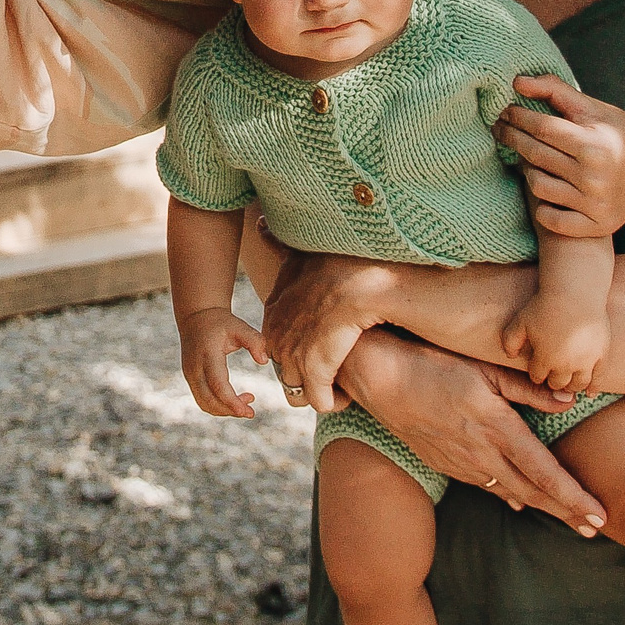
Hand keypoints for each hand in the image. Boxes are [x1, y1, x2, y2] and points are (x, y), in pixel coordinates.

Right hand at [177, 306, 268, 418]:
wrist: (196, 316)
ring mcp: (189, 374)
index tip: (249, 412)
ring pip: (204, 403)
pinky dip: (217, 406)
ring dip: (224, 410)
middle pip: (209, 400)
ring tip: (245, 402)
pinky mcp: (190, 378)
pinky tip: (232, 400)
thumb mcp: (240, 326)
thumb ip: (255, 341)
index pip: (218, 385)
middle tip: (250, 411)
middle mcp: (195, 367)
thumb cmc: (221, 323)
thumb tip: (263, 361)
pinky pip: (202, 399)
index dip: (232, 402)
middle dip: (230, 410)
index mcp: (207, 355)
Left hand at [259, 250, 394, 413]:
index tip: (324, 346)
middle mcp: (278, 337)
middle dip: (307, 374)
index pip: (277, 346)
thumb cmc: (337, 266)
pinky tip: (344, 395)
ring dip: (319, 391)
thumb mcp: (300, 254)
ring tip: (340, 384)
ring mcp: (295, 355)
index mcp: (273, 315)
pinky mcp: (317, 371)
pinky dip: (332, 401)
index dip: (301, 350)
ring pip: (300, 389)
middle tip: (333, 366)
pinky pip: (319, 401)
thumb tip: (259, 223)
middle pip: (287, 369)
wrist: (364, 282)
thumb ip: (277, 244)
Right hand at [337, 332, 607, 536]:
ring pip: (510, 491)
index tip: (600, 516)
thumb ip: (527, 388)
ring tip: (568, 521)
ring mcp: (461, 461)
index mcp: (496, 426)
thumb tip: (571, 399)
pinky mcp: (446, 462)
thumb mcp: (484, 368)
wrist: (380, 377)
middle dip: (566, 513)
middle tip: (595, 531)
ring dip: (542, 508)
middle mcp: (481, 452)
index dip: (574, 497)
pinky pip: (485, 485)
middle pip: (533, 491)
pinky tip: (521, 500)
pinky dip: (509, 494)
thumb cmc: (433, 362)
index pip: (545, 471)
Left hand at [496, 76, 624, 238]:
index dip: (518, 117)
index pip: (543, 129)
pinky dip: (543, 207)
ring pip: (538, 187)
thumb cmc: (613, 131)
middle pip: (537, 156)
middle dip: (512, 138)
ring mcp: (595, 204)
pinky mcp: (597, 226)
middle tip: (500, 128)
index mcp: (594, 145)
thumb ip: (553, 90)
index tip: (505, 111)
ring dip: (527, 170)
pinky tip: (543, 189)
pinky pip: (552, 220)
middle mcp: (595, 177)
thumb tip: (516, 81)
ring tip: (527, 157)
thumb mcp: (590, 107)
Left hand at [498, 291, 609, 398]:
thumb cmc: (545, 305)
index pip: (538, 377)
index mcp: (544, 359)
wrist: (576, 293)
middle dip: (553, 381)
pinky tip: (590, 393)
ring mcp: (586, 362)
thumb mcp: (520, 321)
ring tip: (568, 381)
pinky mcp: (602, 355)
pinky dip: (594, 388)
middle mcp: (566, 366)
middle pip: (558, 384)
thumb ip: (510, 340)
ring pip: (577, 385)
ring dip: (571, 386)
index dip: (536, 374)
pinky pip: (599, 379)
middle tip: (552, 377)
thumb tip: (510, 356)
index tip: (537, 369)